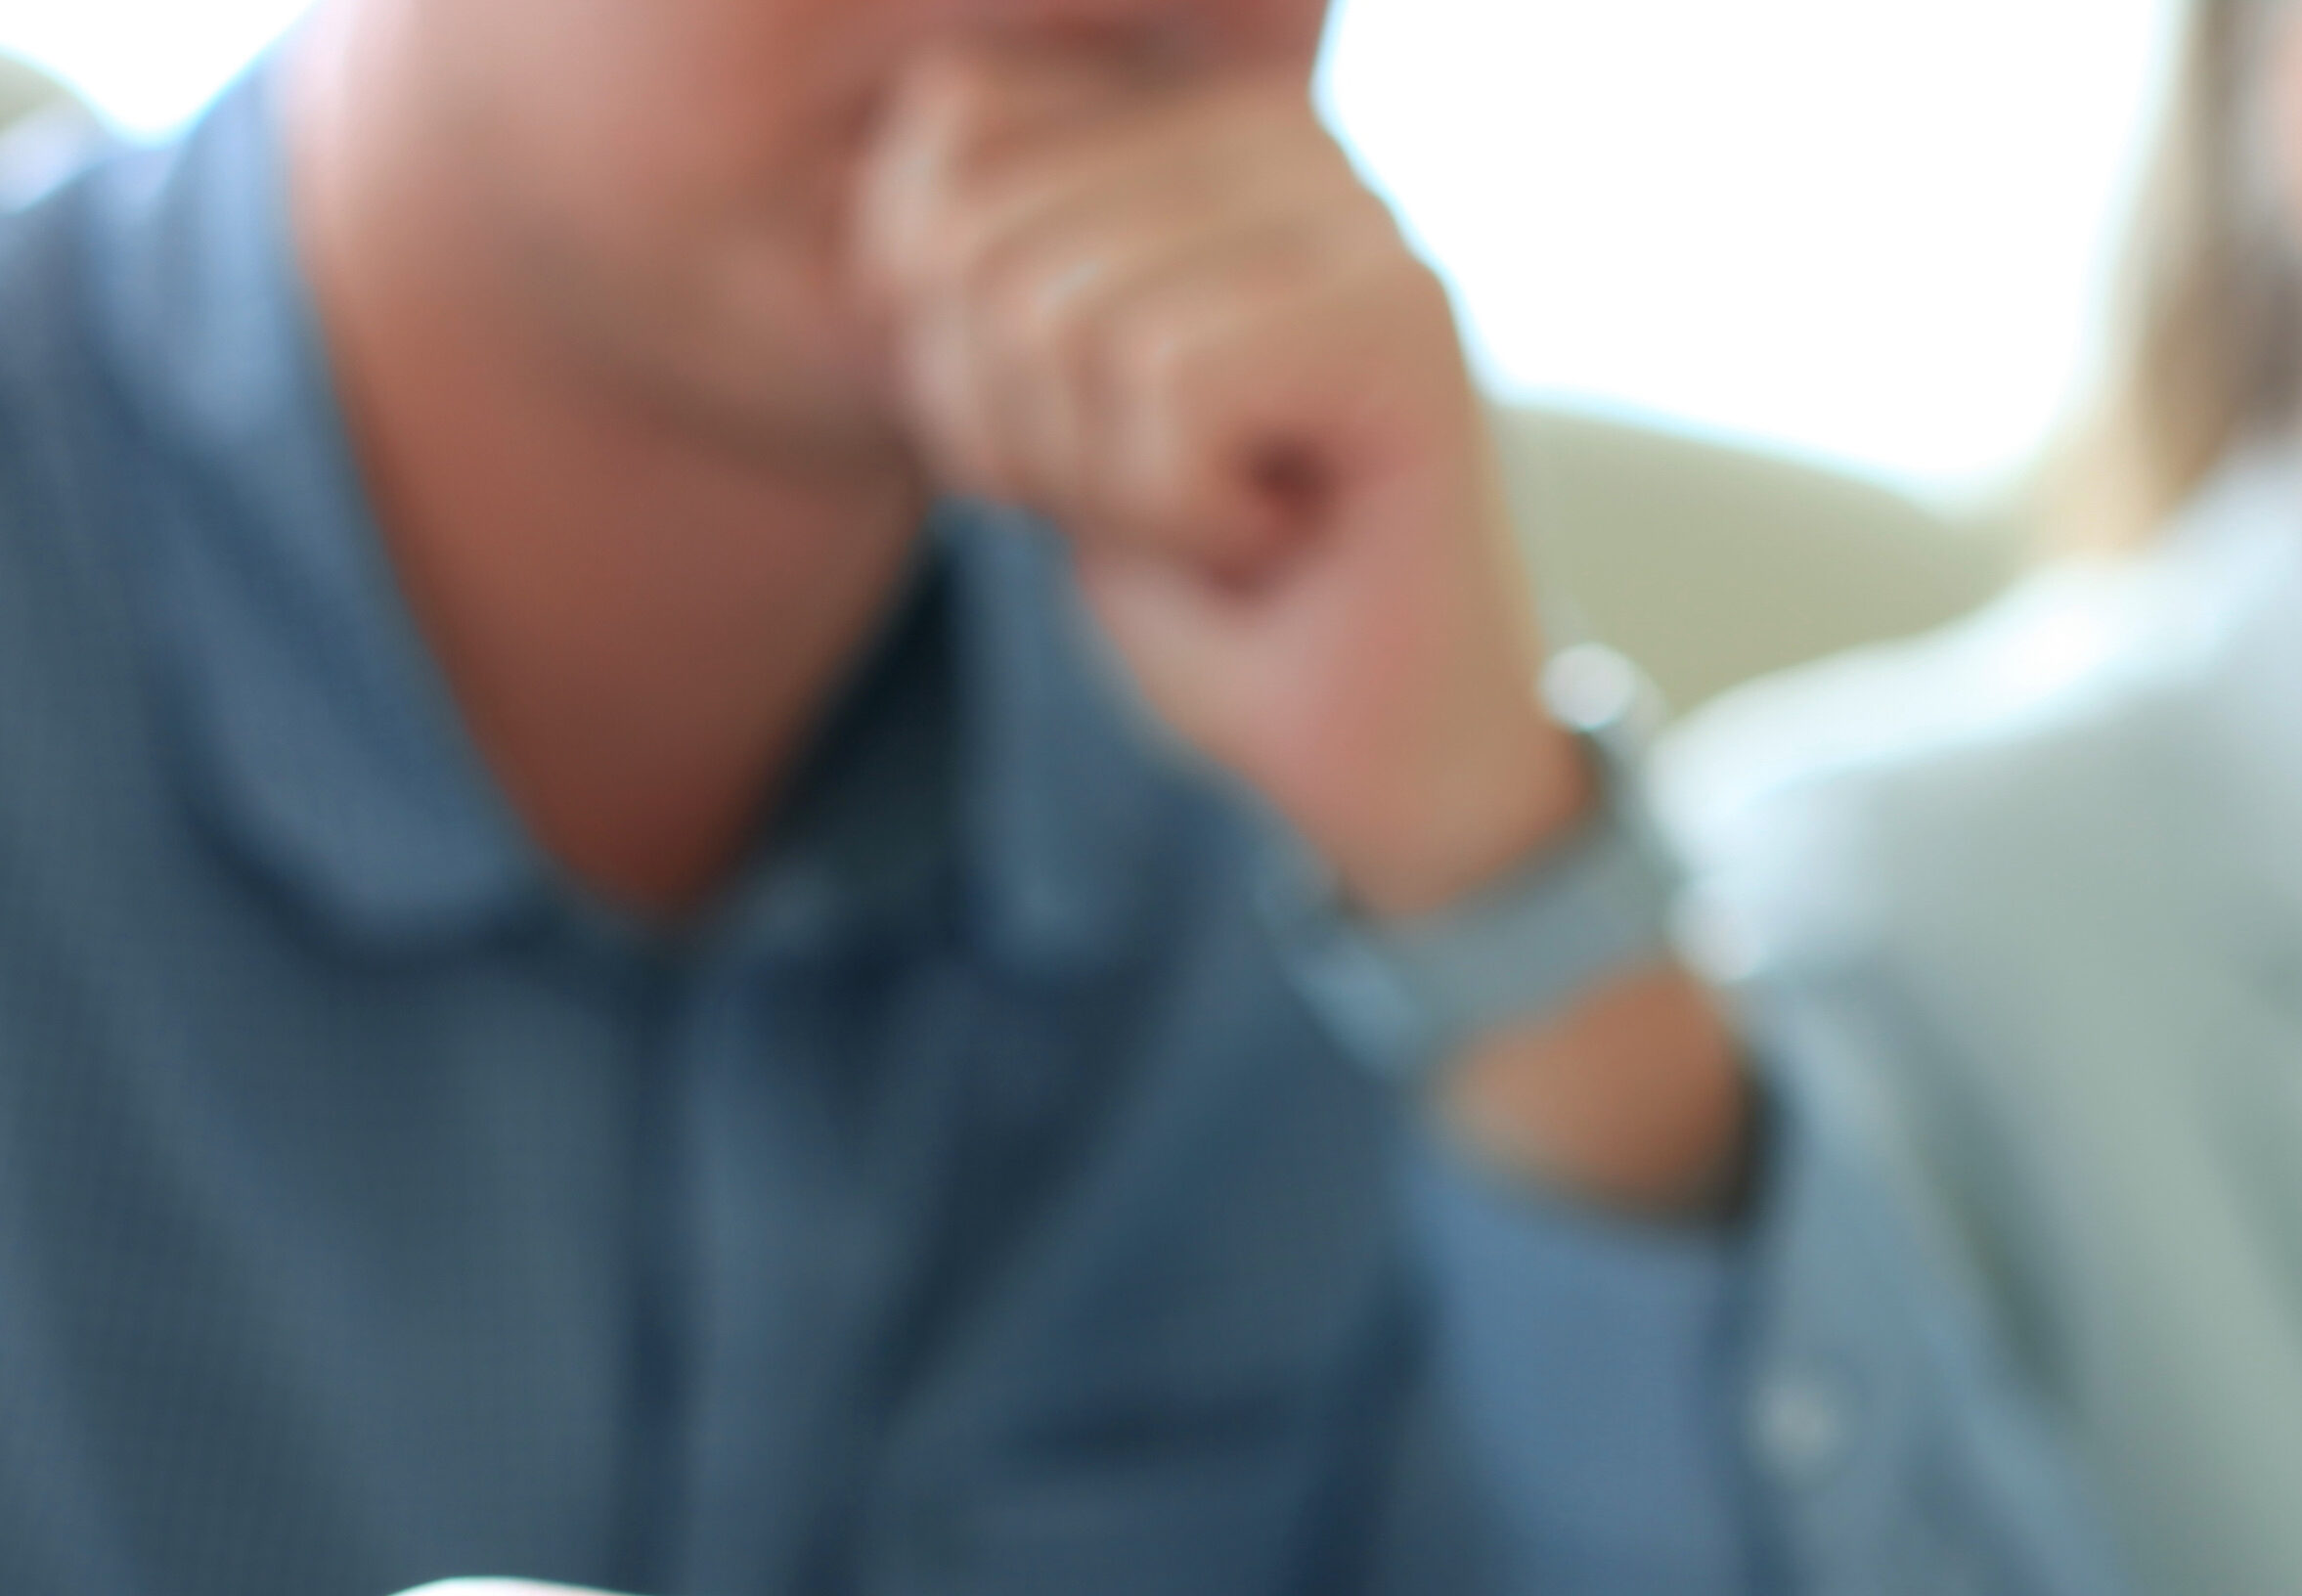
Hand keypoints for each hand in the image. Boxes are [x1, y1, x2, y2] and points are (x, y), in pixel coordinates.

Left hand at [856, 41, 1567, 917]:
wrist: (1388, 766)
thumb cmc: (1221, 606)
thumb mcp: (1035, 417)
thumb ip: (968, 276)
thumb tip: (901, 220)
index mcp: (1191, 125)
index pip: (950, 132)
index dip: (951, 349)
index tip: (1098, 453)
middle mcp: (1282, 132)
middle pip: (984, 241)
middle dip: (1027, 432)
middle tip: (1167, 510)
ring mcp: (1353, 216)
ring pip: (1062, 317)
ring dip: (1114, 486)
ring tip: (1229, 526)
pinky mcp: (1400, 314)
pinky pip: (1165, 384)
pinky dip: (1184, 511)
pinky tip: (1276, 540)